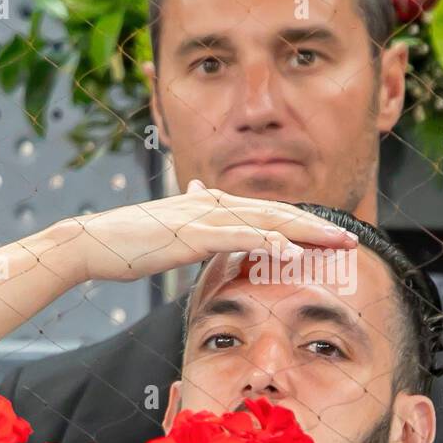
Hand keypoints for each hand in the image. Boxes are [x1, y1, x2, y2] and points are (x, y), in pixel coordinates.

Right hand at [68, 181, 359, 282]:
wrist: (92, 242)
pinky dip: (267, 241)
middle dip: (316, 227)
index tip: (331, 238)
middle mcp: (212, 205)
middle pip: (276, 213)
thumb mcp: (166, 225)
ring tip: (337, 243)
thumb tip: (199, 192)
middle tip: (350, 241)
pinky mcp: (190, 235)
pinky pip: (237, 237)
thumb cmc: (128, 240)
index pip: (266, 214)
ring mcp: (203, 218)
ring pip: (266, 220)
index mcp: (211, 206)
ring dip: (305, 231)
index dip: (301, 224)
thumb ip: (189, 212)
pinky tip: (290, 251)